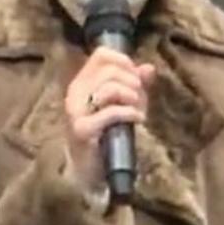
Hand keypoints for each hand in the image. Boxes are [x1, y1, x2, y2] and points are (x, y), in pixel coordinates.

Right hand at [62, 47, 154, 192]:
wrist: (89, 170)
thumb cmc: (106, 133)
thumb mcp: (123, 104)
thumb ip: (134, 84)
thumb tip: (149, 68)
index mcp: (82, 81)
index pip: (101, 55)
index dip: (124, 61)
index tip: (135, 77)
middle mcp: (75, 92)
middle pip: (110, 71)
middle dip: (133, 83)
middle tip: (140, 99)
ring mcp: (76, 111)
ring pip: (109, 88)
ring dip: (132, 98)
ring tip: (138, 110)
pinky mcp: (82, 129)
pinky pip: (111, 112)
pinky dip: (130, 113)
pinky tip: (138, 119)